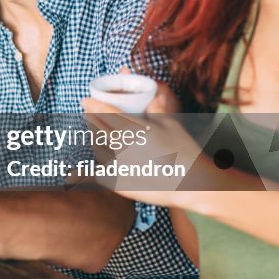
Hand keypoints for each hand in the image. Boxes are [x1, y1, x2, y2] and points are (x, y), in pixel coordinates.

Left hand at [81, 105, 267, 209]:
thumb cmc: (184, 150)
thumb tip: (155, 94)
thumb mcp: (171, 124)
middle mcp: (121, 146)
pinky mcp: (118, 184)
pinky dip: (91, 168)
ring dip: (94, 138)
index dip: (92, 105)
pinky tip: (88, 166)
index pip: (105, 112)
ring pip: (97, 148)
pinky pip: (98, 173)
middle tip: (88, 114)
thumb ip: (157, 109)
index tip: (85, 101)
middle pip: (97, 128)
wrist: (192, 183)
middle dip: (90, 119)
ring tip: (94, 134)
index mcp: (132, 128)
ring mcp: (118, 166)